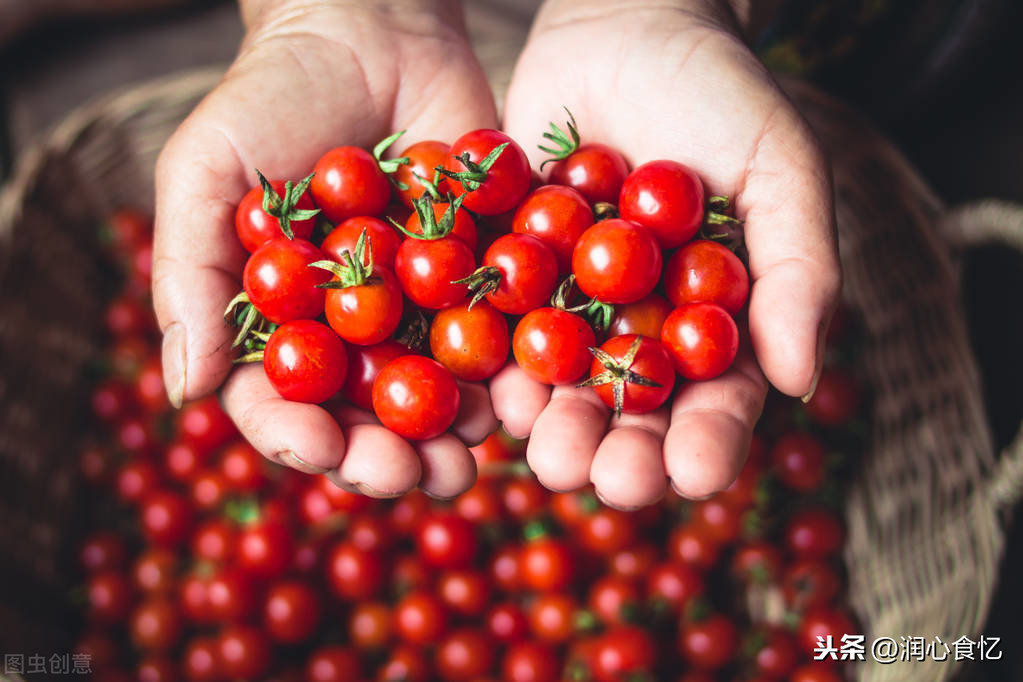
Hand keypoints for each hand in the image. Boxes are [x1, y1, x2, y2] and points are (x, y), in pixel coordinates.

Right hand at [153, 0, 497, 498]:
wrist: (370, 31)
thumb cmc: (270, 97)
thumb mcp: (207, 173)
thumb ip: (190, 277)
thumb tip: (184, 393)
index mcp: (277, 323)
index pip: (276, 402)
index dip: (296, 435)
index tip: (322, 448)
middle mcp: (347, 332)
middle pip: (362, 417)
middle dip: (386, 457)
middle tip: (415, 479)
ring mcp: (416, 311)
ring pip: (433, 395)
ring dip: (451, 437)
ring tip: (469, 460)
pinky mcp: (477, 280)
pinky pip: (495, 337)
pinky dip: (507, 374)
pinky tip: (518, 399)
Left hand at [493, 0, 840, 507]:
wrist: (624, 24)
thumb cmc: (721, 93)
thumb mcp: (781, 169)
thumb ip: (799, 270)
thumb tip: (802, 380)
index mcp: (717, 320)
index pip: (720, 399)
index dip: (711, 440)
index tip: (697, 472)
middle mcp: (644, 329)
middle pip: (636, 411)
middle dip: (626, 452)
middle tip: (613, 483)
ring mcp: (575, 308)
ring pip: (565, 385)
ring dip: (557, 427)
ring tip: (549, 457)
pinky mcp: (513, 277)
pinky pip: (502, 329)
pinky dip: (498, 363)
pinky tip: (496, 395)